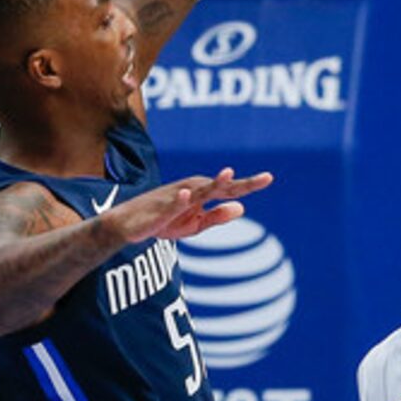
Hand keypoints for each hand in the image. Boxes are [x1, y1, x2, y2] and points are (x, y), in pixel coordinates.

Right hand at [103, 169, 272, 245]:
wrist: (131, 225)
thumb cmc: (164, 222)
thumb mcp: (195, 225)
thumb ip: (217, 216)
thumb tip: (242, 207)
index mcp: (202, 193)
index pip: (230, 189)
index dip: (249, 184)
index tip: (269, 178)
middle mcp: (193, 190)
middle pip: (221, 186)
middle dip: (240, 183)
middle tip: (265, 178)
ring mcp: (177, 198)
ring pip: (199, 190)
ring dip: (214, 183)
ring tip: (228, 175)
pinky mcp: (161, 209)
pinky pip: (172, 204)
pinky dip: (179, 200)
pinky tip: (187, 195)